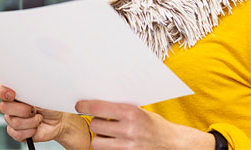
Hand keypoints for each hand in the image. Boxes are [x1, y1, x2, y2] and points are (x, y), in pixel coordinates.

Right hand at [0, 83, 63, 142]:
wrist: (58, 119)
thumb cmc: (49, 102)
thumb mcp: (41, 91)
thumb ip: (29, 86)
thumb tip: (24, 83)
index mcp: (14, 91)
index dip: (2, 92)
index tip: (13, 94)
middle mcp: (11, 105)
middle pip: (4, 107)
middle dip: (23, 109)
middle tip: (34, 109)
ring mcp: (12, 119)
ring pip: (13, 122)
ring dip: (31, 121)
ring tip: (38, 117)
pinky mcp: (16, 132)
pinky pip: (17, 134)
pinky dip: (30, 131)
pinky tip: (35, 127)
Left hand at [75, 100, 214, 149]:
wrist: (172, 144)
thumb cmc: (154, 125)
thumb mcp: (139, 111)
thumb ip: (120, 109)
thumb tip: (97, 103)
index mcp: (130, 113)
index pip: (99, 108)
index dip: (85, 106)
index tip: (78, 104)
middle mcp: (127, 130)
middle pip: (95, 125)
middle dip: (96, 122)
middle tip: (102, 120)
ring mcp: (127, 146)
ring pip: (96, 142)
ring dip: (99, 137)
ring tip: (108, 134)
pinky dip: (106, 148)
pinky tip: (113, 142)